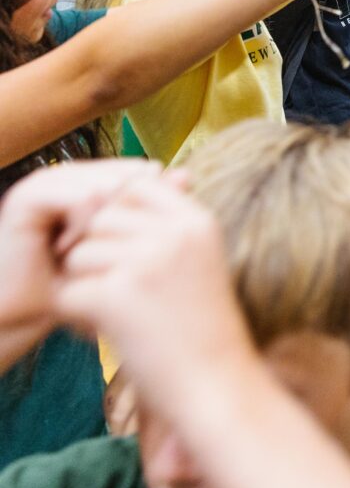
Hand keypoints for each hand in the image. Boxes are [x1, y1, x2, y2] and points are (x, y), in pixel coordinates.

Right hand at [0, 161, 158, 358]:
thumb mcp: (123, 244)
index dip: (154, 200)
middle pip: (128, 174)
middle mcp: (72, 174)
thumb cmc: (78, 284)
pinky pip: (82, 196)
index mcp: (92, 179)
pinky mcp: (29, 196)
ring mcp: (49, 180)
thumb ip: (151, 208)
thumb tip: (187, 174)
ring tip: (100, 252)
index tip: (155, 238)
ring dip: (110, 221)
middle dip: (132, 212)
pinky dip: (87, 224)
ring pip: (109, 183)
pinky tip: (76, 249)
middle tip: (127, 248)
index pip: (140, 170)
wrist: (24, 316)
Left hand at [54, 176, 255, 409]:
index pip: (138, 187)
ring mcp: (146, 261)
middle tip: (119, 289)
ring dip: (86, 283)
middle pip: (102, 219)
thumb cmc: (204, 325)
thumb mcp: (201, 260)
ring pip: (80, 254)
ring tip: (116, 311)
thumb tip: (117, 197)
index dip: (119, 214)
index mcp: (197, 220)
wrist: (218, 383)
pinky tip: (106, 331)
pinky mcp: (118, 296)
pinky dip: (77, 316)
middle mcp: (174, 232)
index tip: (124, 248)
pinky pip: (70, 292)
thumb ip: (168, 226)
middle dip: (98, 252)